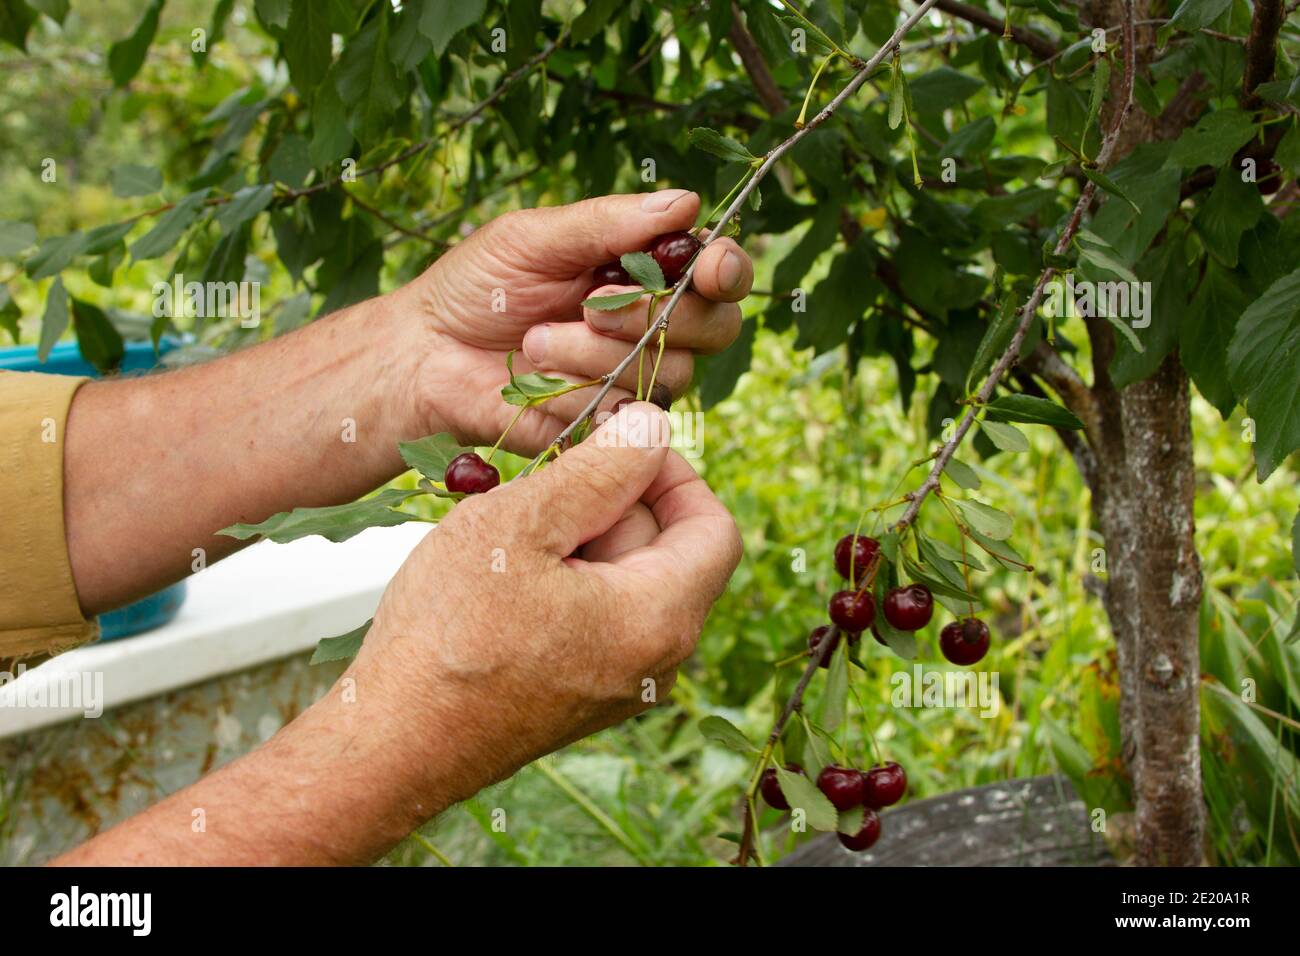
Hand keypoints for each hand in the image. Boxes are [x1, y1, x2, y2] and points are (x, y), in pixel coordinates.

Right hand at [348, 402, 742, 808]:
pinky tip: (504, 577)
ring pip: (628, 583)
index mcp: (660, 620)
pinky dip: (565, 581)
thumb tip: (652, 427)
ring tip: (512, 535)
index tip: (615, 447)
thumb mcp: (520, 524)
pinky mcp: (583, 697)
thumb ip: (599, 469)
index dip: (673, 474)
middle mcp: (657, 663)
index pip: (714, 528)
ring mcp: (620, 686)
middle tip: (541, 486)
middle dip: (615, 504)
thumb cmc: (446, 639)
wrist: (388, 747)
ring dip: (582, 541)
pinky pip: (598, 618)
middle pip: (669, 552)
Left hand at [394, 190, 753, 453]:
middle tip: (590, 305)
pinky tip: (535, 382)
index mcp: (646, 272)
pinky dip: (576, 394)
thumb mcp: (535, 238)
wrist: (427, 356)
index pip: (720, 274)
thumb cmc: (479, 287)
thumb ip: (608, 222)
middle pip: (714, 328)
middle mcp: (657, 327)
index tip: (708, 268)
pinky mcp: (611, 429)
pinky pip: (626, 415)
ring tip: (534, 342)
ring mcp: (637, 381)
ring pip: (667, 373)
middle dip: (655, 314)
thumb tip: (686, 201)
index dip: (726, 270)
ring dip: (595, 355)